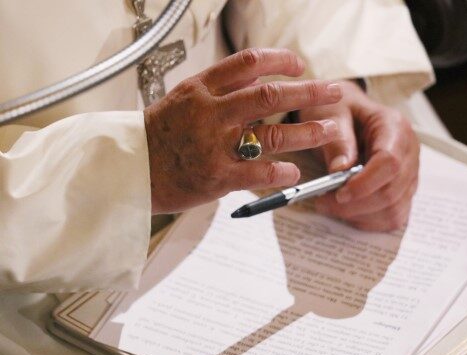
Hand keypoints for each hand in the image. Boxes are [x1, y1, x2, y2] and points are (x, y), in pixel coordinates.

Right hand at [144, 48, 342, 213]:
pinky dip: (283, 171)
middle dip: (308, 91)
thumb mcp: (182, 100)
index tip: (299, 65)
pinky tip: (295, 172)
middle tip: (334, 91)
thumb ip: (219, 91)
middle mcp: (210, 113)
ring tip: (329, 129)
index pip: (248, 63)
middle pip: (270, 95)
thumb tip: (258, 79)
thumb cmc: (157, 137)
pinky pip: (260, 171)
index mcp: (201, 88)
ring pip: (272, 133)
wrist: (128, 170)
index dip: (280, 61)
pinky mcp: (217, 177)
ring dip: (307, 131)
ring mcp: (214, 145)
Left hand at [298, 81, 419, 230]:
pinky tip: (347, 211)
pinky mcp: (403, 192)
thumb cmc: (339, 109)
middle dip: (356, 204)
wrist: (347, 112)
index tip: (338, 192)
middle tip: (323, 202)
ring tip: (331, 206)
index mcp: (395, 128)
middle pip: (392, 192)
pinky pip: (392, 217)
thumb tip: (341, 170)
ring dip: (360, 215)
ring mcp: (409, 175)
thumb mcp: (330, 113)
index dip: (365, 184)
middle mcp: (409, 153)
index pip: (389, 163)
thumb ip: (337, 139)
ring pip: (393, 210)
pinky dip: (368, 221)